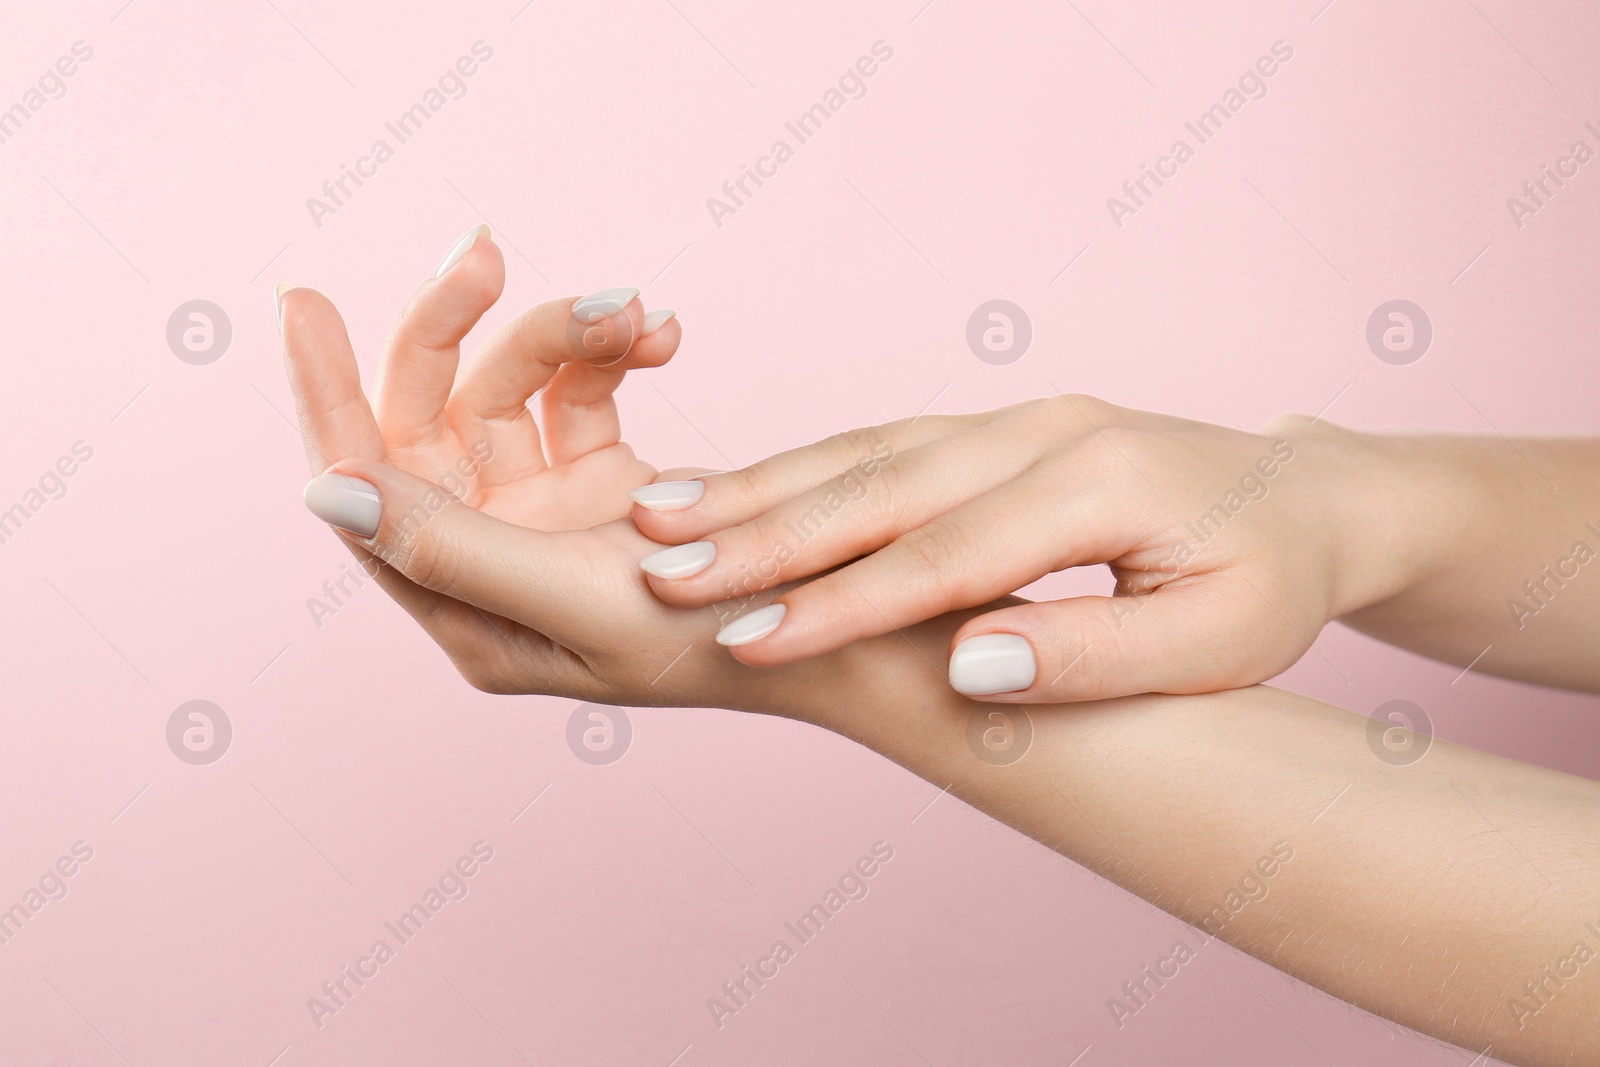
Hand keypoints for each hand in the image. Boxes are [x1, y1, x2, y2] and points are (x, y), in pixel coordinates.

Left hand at [276, 225, 943, 714]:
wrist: (832, 628)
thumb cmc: (707, 641)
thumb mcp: (573, 601)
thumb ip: (449, 547)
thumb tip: (324, 490)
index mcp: (461, 602)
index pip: (362, 484)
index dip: (326, 394)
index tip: (300, 299)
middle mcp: (491, 553)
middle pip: (431, 416)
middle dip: (455, 329)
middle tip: (486, 254)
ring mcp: (547, 512)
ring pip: (515, 386)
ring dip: (568, 334)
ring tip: (638, 312)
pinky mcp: (605, 478)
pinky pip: (583, 387)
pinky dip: (614, 351)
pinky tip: (662, 332)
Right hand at [627, 395, 1395, 702]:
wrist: (1306, 498)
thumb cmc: (1270, 581)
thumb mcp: (1219, 640)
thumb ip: (1093, 654)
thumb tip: (967, 666)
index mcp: (1101, 480)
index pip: (945, 556)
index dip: (840, 604)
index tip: (746, 642)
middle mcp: (1045, 428)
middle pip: (881, 484)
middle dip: (763, 531)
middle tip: (657, 568)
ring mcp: (1016, 416)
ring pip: (866, 451)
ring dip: (761, 487)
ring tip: (662, 518)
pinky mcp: (995, 426)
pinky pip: (882, 443)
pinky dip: (801, 469)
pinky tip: (734, 492)